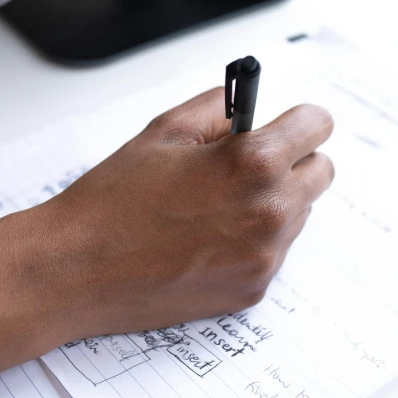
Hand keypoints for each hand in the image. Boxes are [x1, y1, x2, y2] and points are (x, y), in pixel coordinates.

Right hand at [30, 87, 333, 341]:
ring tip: (216, 207)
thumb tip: (247, 109)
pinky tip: (207, 240)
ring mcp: (264, 257)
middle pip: (320, 172)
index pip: (318, 125)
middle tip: (250, 165)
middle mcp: (270, 212)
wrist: (78, 269)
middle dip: (292, 161)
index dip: (299, 120)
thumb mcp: (165, 131)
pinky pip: (273, 253)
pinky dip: (252, 242)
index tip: (288, 125)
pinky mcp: (252, 290)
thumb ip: (219, 108)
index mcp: (253, 163)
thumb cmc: (114, 201)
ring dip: (272, 203)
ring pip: (297, 214)